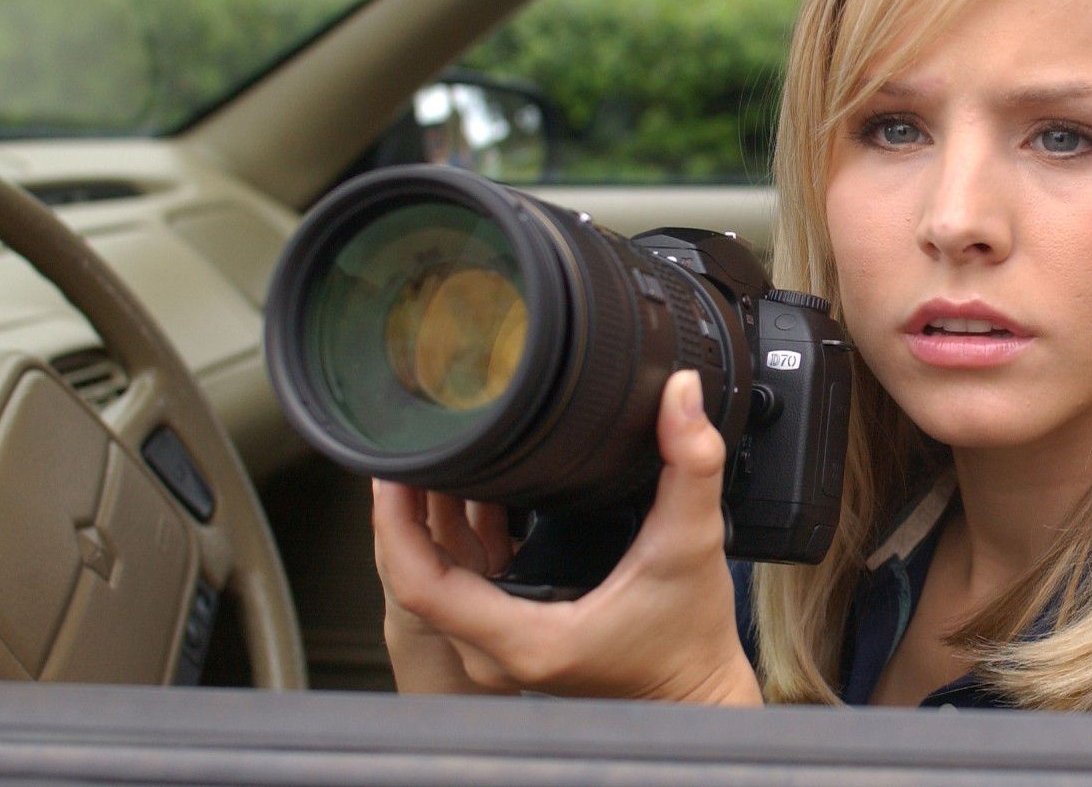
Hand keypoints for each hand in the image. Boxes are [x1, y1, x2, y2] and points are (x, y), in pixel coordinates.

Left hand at [371, 370, 760, 704]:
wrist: (698, 694)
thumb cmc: (691, 639)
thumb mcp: (693, 543)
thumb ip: (692, 465)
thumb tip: (682, 395)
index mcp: (526, 637)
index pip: (422, 583)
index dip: (395, 524)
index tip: (393, 471)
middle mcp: (500, 653)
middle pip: (418, 578)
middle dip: (405, 512)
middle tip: (409, 449)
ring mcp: (502, 650)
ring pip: (437, 583)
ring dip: (428, 525)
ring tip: (431, 461)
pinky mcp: (514, 638)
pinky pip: (462, 589)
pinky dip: (456, 542)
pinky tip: (470, 496)